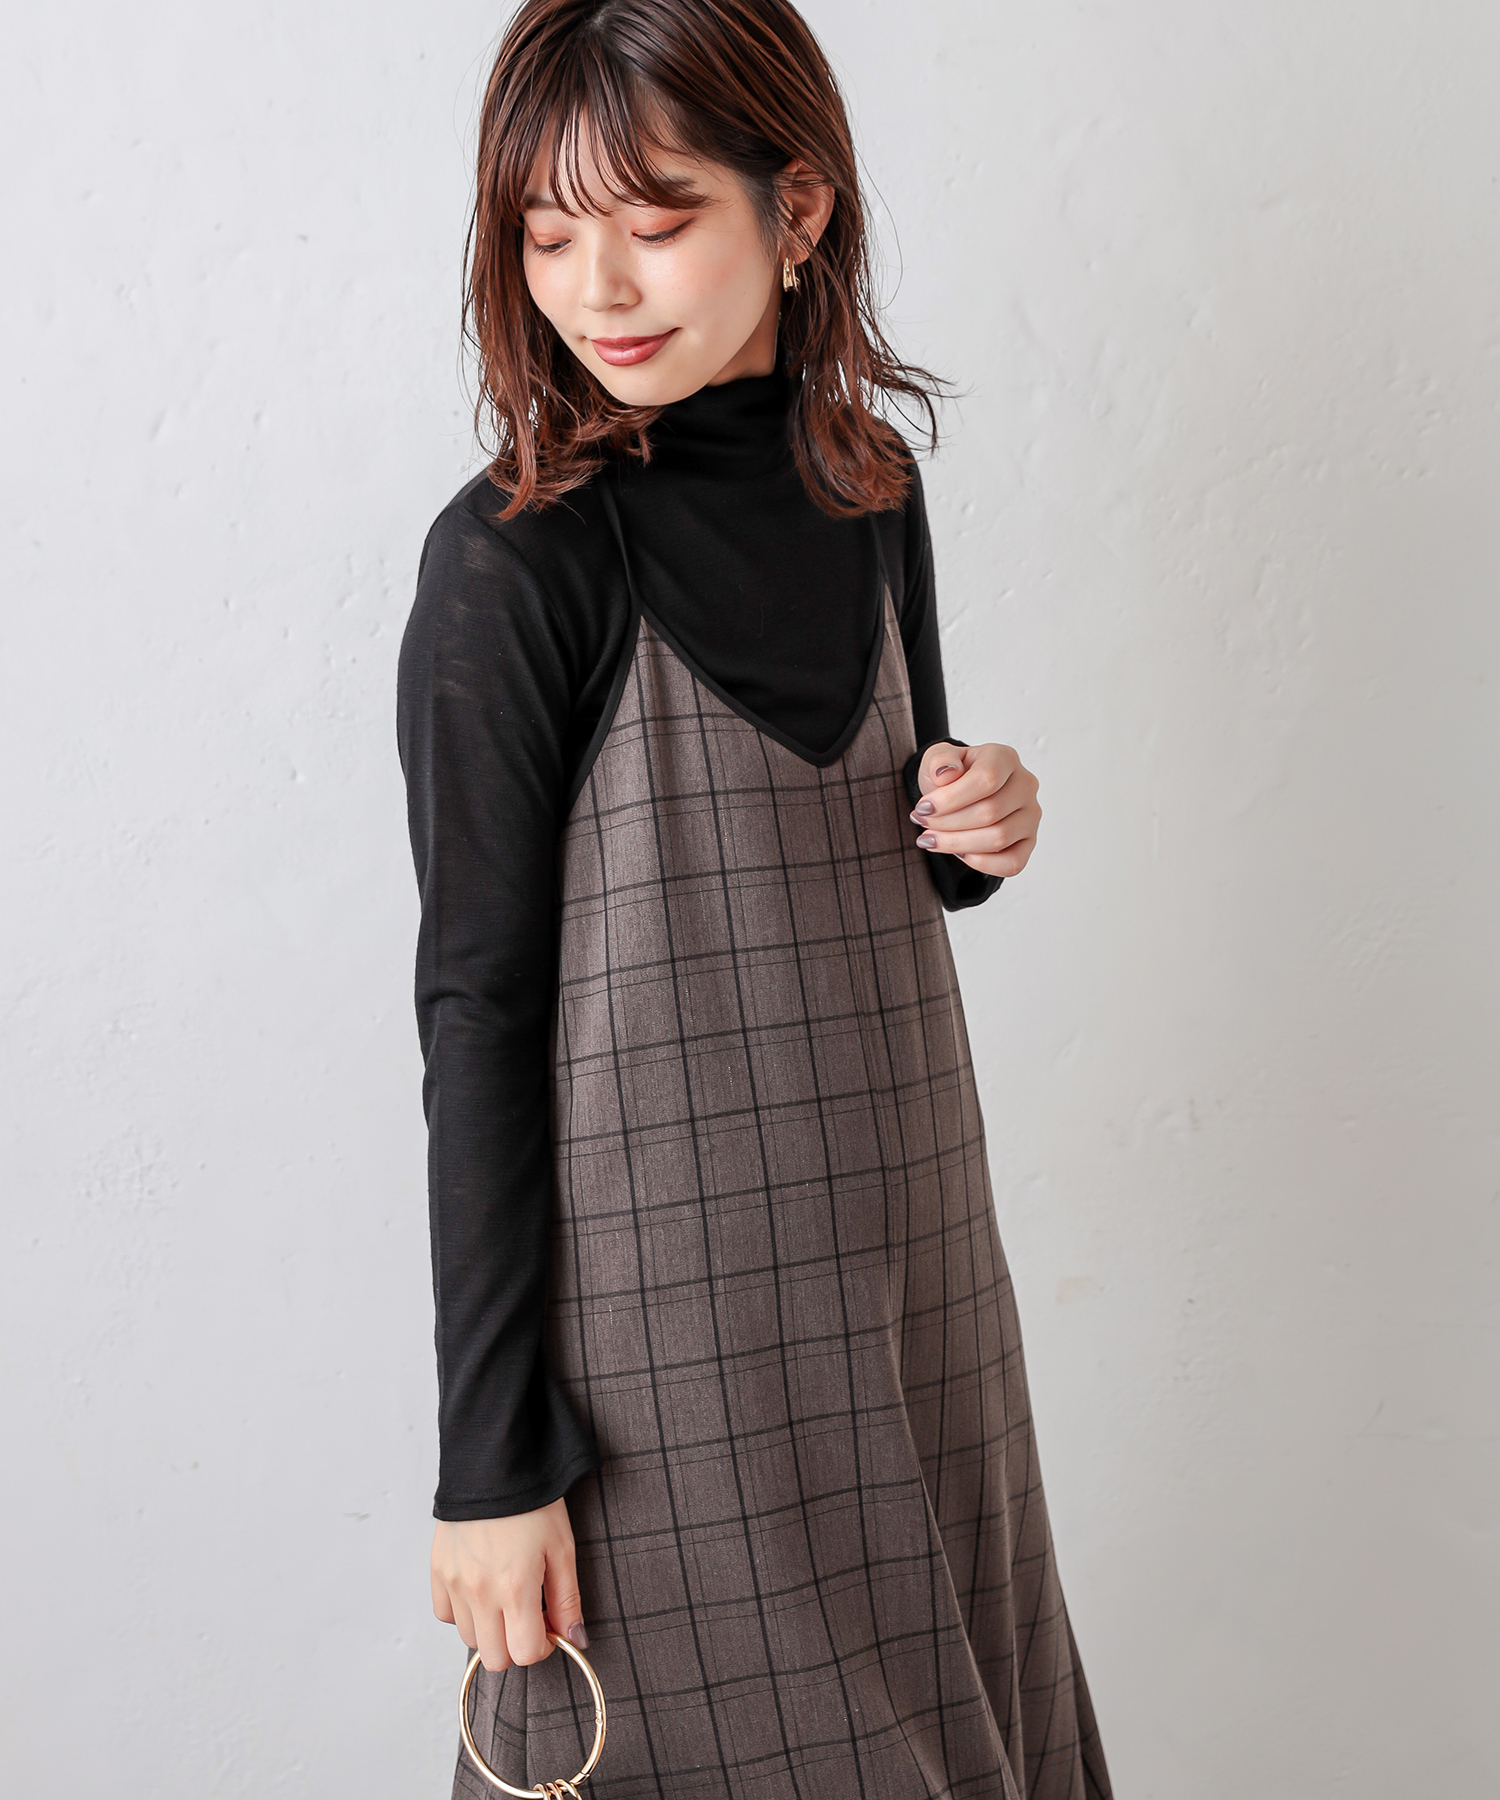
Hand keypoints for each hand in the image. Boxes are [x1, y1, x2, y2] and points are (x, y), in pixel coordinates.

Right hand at [431, 1498, 588, 1672]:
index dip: (544, 1645)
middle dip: (516, 1644)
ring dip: (490, 1629)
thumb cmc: (533, 1502)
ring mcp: (454, 1583)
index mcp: (515, 1588)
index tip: (548, 1625)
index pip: (526, 1653)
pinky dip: (463, 1611)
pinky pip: (446, 1615)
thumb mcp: (562, 1547)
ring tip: (504, 1595)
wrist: (495, 1463)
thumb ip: (567, 1599)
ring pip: (469, 1639)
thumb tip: (575, 1640)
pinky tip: (480, 1587)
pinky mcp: (437, 1571)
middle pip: (496, 1658)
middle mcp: (480, 1592)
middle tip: (528, 1614)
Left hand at [910, 742, 1040, 877]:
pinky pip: (1012, 863)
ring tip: (931, 839)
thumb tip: (946, 773)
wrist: (960, 795)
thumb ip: (939, 760)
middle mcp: (1025, 785)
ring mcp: (1030, 816)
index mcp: (1005, 758)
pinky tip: (958, 853)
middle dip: (947, 823)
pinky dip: (981, 863)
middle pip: (990, 812)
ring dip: (957, 844)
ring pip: (999, 839)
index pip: (987, 779)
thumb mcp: (937, 759)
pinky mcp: (1029, 842)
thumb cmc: (951, 776)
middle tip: (922, 824)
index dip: (951, 798)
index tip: (923, 808)